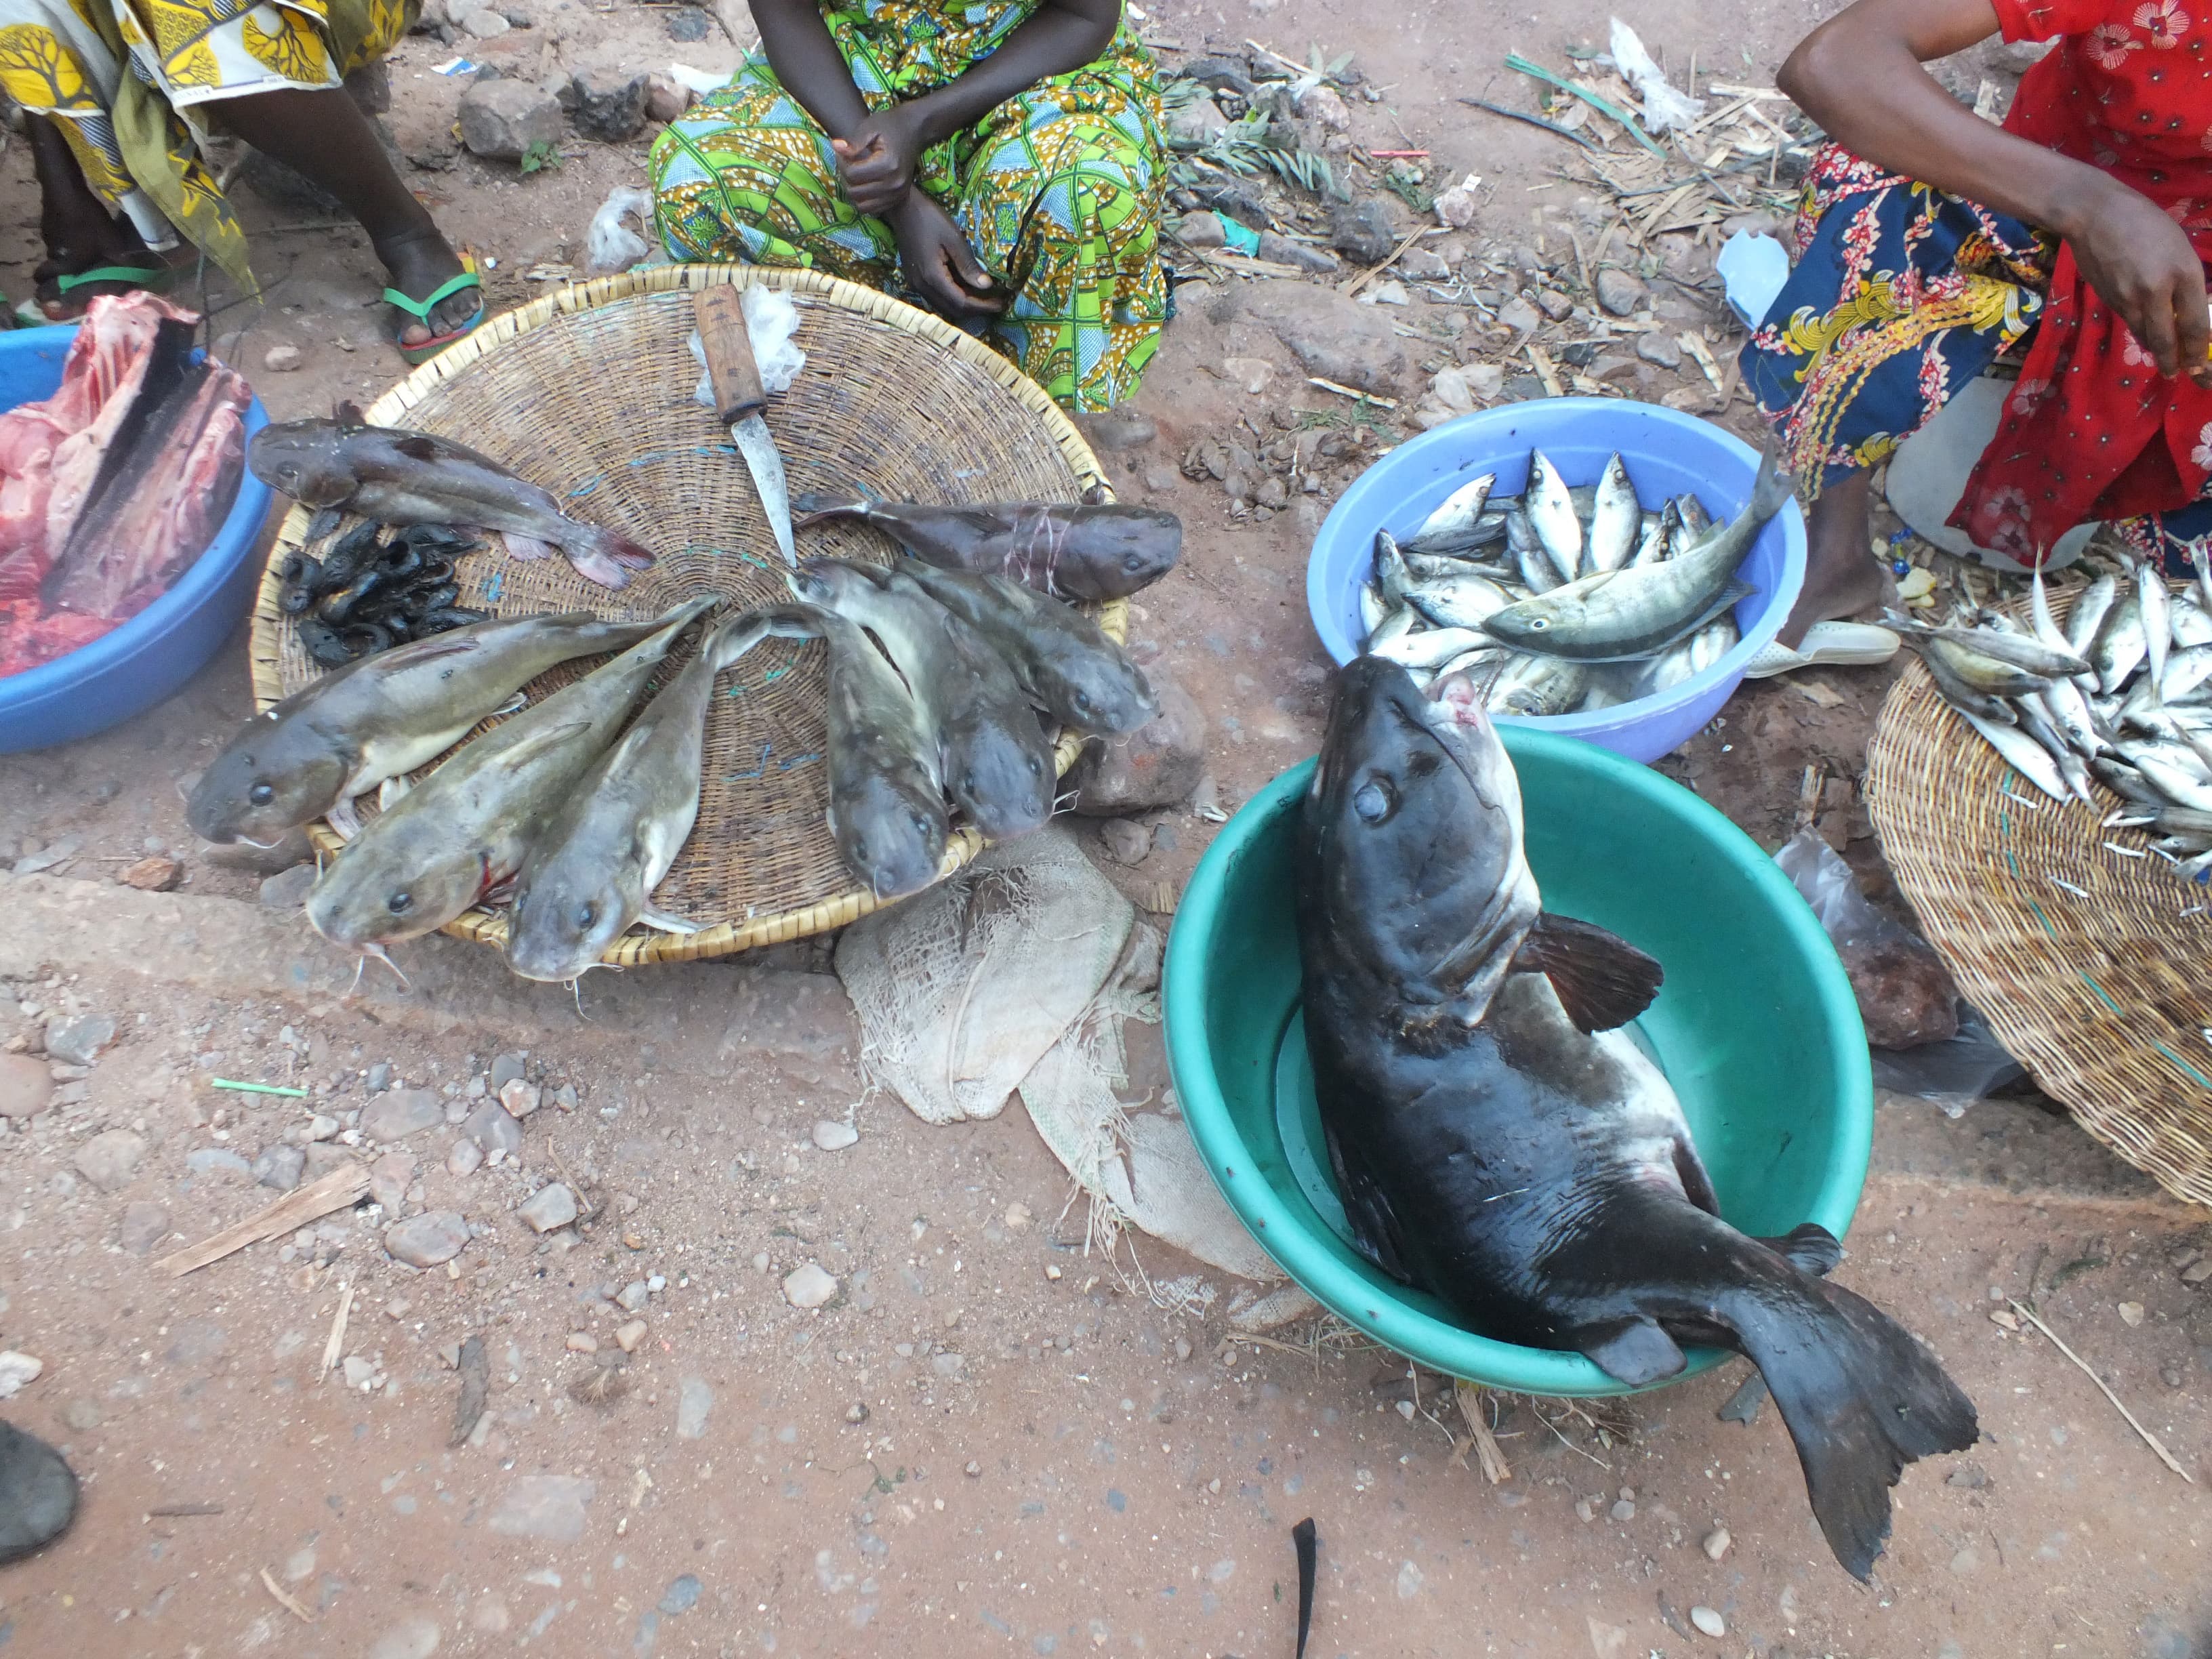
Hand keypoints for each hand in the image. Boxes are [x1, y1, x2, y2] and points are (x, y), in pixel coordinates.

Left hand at [832, 104, 928, 217]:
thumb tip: (835, 147)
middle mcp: (894, 183)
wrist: (915, 130)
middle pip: (855, 191)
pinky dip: (864, 199)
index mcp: (888, 164)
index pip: (852, 174)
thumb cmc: (890, 125)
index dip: (840, 163)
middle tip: (847, 163)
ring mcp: (898, 193)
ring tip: (854, 174)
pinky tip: (864, 183)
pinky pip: (873, 209)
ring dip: (853, 191)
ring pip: (862, 205)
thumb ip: (853, 141)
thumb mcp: (870, 127)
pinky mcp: (898, 198)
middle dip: (845, 177)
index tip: (842, 152)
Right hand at [890, 193, 1003, 318]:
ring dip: (965, 305)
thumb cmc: (929, 219)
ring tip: (985, 297)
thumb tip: (987, 285)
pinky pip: (937, 297)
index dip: (982, 306)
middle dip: (976, 309)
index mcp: (932, 277)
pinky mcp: (915, 280)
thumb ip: (968, 265)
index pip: (962, 303)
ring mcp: (916, 285)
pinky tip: (966, 287)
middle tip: (996, 303)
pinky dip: (954, 297)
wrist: (902, 209)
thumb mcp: (953, 238)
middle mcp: (922, 287)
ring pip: (944, 306)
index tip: (1001, 304)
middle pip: (953, 310)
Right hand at [2064, 176, 2211, 385]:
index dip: (2199, 352)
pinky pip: (2130, 323)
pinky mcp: (2109, 300)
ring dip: (2157, 352)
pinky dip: (2141, 333)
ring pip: (2146, 335)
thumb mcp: (2178, 247)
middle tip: (2181, 376)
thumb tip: (2186, 310)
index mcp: (2184, 272)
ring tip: (2165, 363)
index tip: (2201, 367)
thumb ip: (2184, 280)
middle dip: (2176, 363)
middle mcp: (2157, 291)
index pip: (2195, 324)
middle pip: (2168, 339)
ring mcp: (2129, 298)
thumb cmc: (2144, 222)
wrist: (2094, 215)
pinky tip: (2146, 334)